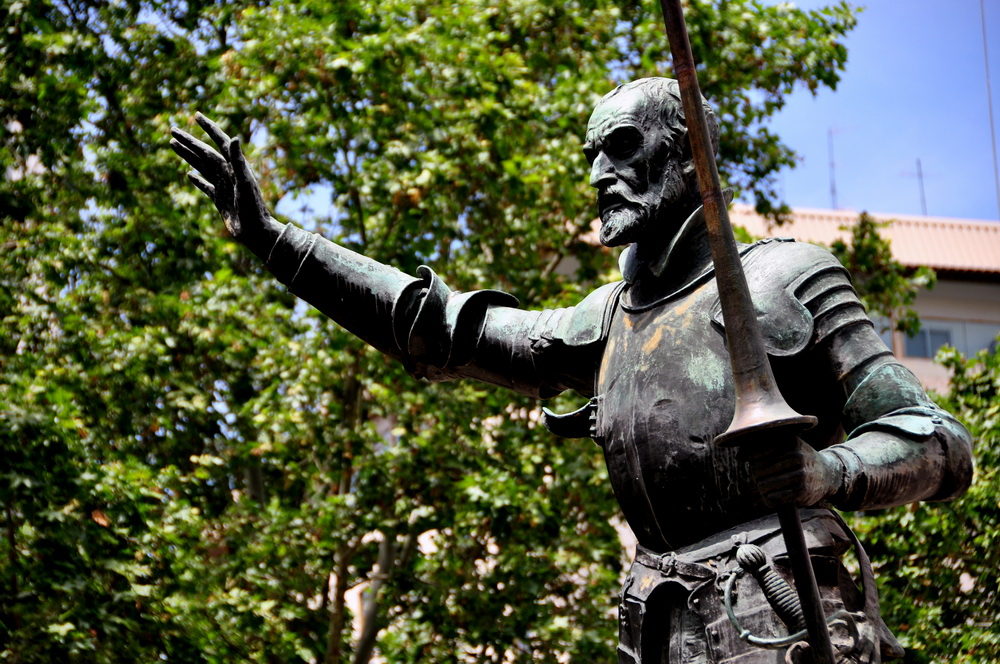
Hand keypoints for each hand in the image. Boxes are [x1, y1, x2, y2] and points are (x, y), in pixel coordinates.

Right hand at [169, 113, 277, 252]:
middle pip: (205, 152)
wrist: (257, 232)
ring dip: (188, 155)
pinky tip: (189, 174)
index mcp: (235, 166)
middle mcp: (229, 173)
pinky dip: (197, 179)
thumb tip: (234, 138)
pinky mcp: (220, 200)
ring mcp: (224, 186)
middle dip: (189, 140)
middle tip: (172, 129)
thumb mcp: (244, 183)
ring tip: (172, 144)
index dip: (208, 128)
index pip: (220, 141)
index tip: (196, 115)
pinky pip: (206, 186)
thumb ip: (238, 161)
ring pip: (202, 166)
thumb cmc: (253, 208)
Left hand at [739, 438, 841, 507]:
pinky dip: (769, 499)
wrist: (828, 474)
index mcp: (790, 441)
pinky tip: (772, 496)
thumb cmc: (799, 458)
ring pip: (766, 484)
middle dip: (757, 476)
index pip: (757, 452)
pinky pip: (774, 497)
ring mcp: (801, 474)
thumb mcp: (786, 445)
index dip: (753, 460)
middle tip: (760, 478)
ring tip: (765, 487)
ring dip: (762, 488)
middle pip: (759, 470)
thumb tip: (739, 457)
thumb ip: (762, 446)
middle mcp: (796, 456)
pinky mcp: (802, 491)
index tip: (756, 463)